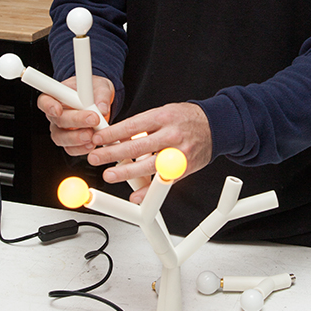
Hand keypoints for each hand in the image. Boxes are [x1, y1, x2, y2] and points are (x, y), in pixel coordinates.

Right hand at [37, 76, 114, 155]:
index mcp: (57, 96)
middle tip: (93, 119)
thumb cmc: (95, 91)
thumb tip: (102, 109)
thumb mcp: (101, 86)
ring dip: (76, 138)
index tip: (58, 110)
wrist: (101, 104)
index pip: (45, 100)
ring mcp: (61, 129)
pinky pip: (70, 149)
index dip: (48, 106)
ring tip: (92, 135)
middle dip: (76, 121)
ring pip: (61, 138)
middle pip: (58, 120)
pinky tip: (91, 144)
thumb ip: (101, 95)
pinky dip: (81, 148)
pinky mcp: (70, 142)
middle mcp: (56, 114)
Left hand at [86, 102, 211, 202]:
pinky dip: (149, 192)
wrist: (215, 126)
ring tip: (109, 175)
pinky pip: (164, 182)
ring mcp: (178, 153)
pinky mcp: (184, 168)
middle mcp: (171, 134)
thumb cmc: (184, 119)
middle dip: (112, 154)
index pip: (131, 126)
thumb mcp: (162, 114)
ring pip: (148, 166)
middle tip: (95, 157)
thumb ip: (142, 127)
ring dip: (126, 173)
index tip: (97, 140)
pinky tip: (136, 196)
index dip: (111, 134)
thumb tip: (117, 138)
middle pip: (136, 147)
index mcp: (162, 117)